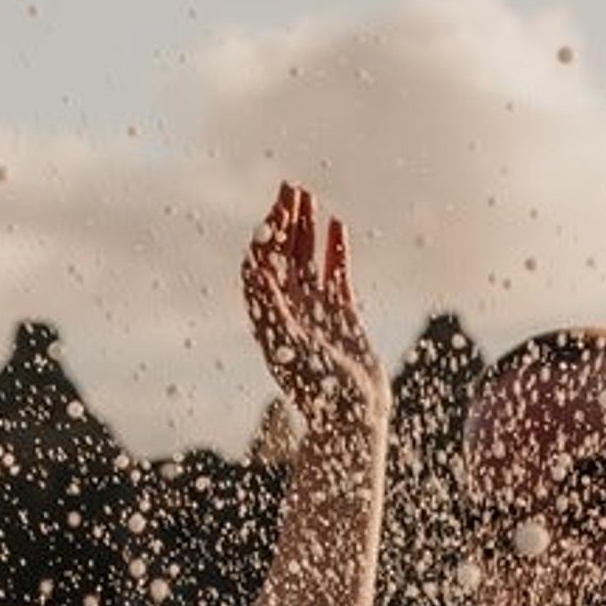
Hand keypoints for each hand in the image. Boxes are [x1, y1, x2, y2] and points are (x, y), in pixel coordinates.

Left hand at [241, 181, 384, 439]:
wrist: (354, 418)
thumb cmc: (320, 389)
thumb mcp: (290, 345)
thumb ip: (270, 305)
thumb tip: (252, 266)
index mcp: (270, 319)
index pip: (260, 268)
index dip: (265, 237)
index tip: (273, 211)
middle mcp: (289, 313)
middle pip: (282, 257)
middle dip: (284, 221)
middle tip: (290, 187)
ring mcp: (316, 313)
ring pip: (308, 261)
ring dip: (306, 229)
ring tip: (308, 197)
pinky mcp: (342, 317)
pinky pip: (336, 276)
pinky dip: (336, 251)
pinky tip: (338, 226)